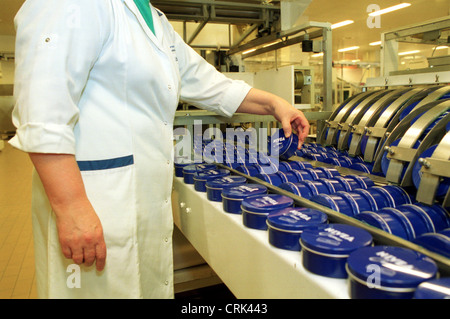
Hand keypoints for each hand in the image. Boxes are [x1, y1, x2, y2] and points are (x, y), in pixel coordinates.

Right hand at [28, 153, 106, 270]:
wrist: (71, 205)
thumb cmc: (85, 213)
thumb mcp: (97, 225)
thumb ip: (97, 237)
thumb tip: (96, 249)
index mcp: (98, 236)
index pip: (101, 255)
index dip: (100, 263)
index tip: (99, 268)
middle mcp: (87, 241)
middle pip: (89, 259)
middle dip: (89, 262)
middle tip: (88, 261)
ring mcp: (75, 242)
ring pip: (78, 259)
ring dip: (79, 260)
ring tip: (79, 256)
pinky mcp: (64, 241)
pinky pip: (67, 255)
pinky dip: (70, 255)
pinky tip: (71, 252)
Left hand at [237, 88, 309, 147]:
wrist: (273, 105)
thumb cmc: (281, 107)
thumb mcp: (284, 118)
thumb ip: (287, 127)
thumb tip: (288, 135)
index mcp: (299, 116)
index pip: (306, 126)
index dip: (305, 133)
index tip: (302, 138)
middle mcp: (298, 119)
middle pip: (302, 130)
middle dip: (301, 138)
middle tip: (299, 145)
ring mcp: (293, 122)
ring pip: (297, 131)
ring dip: (297, 137)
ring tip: (296, 144)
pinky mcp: (289, 124)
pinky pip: (292, 131)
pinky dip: (292, 135)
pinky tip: (291, 139)